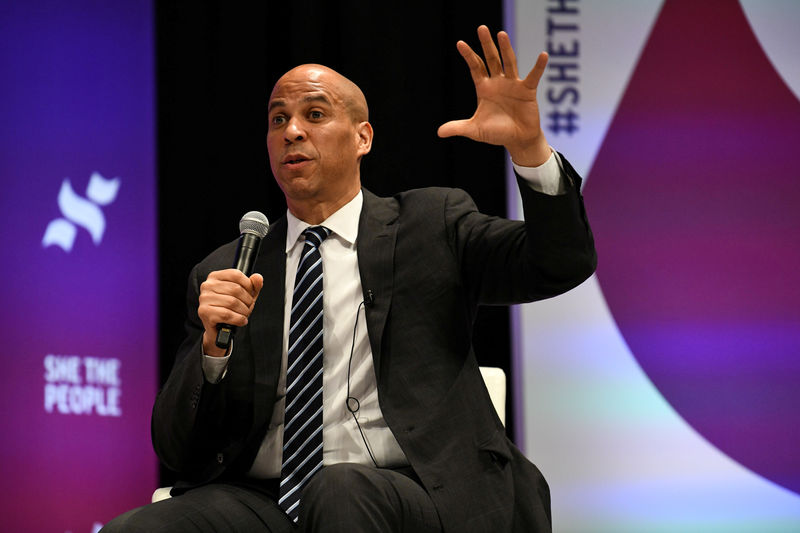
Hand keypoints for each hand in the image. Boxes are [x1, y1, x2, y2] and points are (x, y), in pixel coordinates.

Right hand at [198, 269, 263, 356]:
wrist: (220, 330)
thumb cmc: (231, 309)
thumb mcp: (245, 295)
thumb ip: (253, 285)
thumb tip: (258, 278)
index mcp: (215, 277)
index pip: (236, 275)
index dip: (248, 286)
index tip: (250, 294)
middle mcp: (207, 285)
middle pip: (236, 289)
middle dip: (247, 301)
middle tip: (248, 308)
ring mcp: (204, 298)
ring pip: (232, 302)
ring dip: (244, 311)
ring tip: (244, 315)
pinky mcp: (204, 312)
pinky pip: (227, 314)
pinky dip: (238, 319)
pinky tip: (240, 321)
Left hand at [438, 25, 550, 166]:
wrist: (517, 140)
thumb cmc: (496, 133)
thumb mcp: (475, 130)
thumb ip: (458, 127)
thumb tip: (439, 132)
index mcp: (484, 88)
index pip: (475, 67)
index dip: (468, 56)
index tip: (460, 43)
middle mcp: (498, 82)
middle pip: (491, 59)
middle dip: (486, 45)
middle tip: (481, 28)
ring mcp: (513, 84)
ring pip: (509, 62)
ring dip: (506, 49)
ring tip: (501, 34)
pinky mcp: (527, 90)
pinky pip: (533, 76)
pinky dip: (538, 67)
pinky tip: (543, 55)